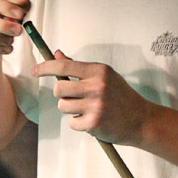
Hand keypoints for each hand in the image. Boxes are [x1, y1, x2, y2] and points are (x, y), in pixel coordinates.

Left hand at [34, 51, 149, 144]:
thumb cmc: (120, 96)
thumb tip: (57, 54)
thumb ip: (79, 67)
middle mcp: (97, 85)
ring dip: (70, 110)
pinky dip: (78, 123)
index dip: (45, 67)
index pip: (64, 65)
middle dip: (62, 94)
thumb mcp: (104, 76)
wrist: (142, 120)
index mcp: (99, 71)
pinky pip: (71, 122)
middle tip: (74, 97)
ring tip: (86, 110)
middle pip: (59, 88)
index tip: (35, 70)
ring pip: (63, 106)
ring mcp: (96, 105)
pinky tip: (92, 121)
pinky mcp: (94, 123)